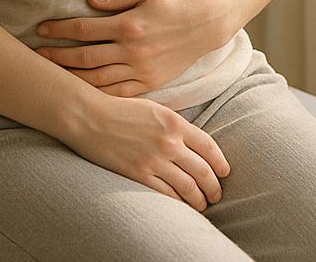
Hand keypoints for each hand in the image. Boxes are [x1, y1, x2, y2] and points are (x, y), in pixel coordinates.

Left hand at [34, 0, 221, 96]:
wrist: (206, 24)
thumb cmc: (175, 2)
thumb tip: (88, 0)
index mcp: (129, 25)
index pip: (84, 28)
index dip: (59, 29)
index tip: (41, 29)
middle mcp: (132, 51)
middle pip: (84, 57)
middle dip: (57, 56)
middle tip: (36, 56)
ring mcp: (140, 70)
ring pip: (97, 80)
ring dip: (72, 78)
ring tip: (51, 76)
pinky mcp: (149, 83)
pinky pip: (117, 94)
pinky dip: (97, 95)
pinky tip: (82, 93)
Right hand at [61, 94, 230, 212]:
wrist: (91, 117)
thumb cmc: (121, 110)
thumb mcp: (155, 110)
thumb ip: (175, 126)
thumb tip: (193, 144)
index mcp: (175, 122)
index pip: (209, 146)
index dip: (220, 163)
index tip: (224, 172)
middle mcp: (169, 142)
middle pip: (203, 171)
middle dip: (213, 187)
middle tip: (216, 194)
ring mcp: (154, 161)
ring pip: (188, 187)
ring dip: (199, 199)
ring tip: (202, 204)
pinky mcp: (138, 175)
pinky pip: (166, 195)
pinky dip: (178, 203)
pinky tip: (182, 206)